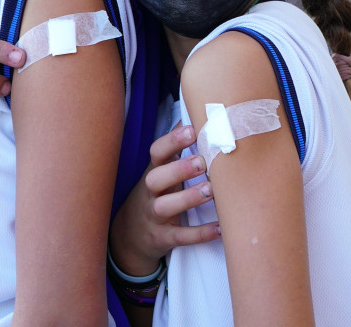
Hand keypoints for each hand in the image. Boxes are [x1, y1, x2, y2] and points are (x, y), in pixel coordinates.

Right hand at [109, 122, 221, 276]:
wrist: (130, 236)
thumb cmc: (157, 193)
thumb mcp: (161, 170)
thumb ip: (177, 146)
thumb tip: (196, 112)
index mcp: (154, 171)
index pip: (157, 152)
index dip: (172, 140)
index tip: (192, 130)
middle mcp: (151, 192)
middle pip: (156, 178)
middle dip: (178, 169)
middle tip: (202, 162)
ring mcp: (154, 216)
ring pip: (165, 206)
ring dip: (188, 198)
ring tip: (211, 190)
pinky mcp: (162, 238)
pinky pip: (180, 236)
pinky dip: (199, 233)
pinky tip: (220, 228)